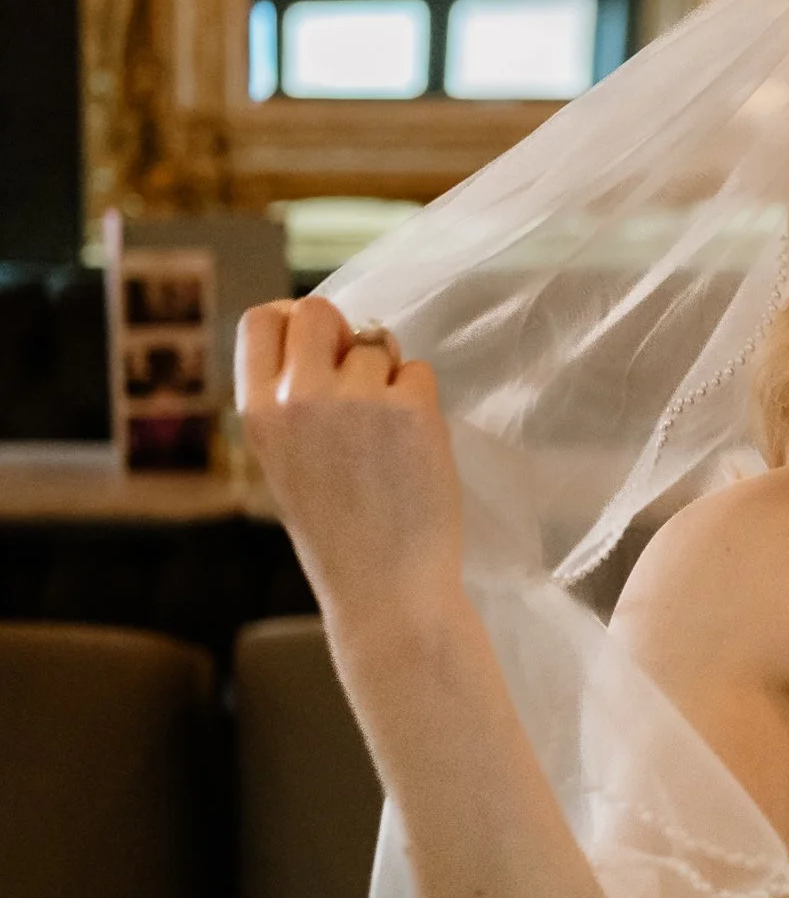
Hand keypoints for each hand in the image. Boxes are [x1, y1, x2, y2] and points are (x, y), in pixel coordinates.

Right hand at [236, 296, 465, 624]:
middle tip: (361, 378)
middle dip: (344, 333)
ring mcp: (354, 399)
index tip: (318, 343)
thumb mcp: (287, 461)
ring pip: (377, 342)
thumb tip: (330, 340)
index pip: (260, 320)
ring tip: (389, 436)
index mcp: (257, 412)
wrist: (384, 587)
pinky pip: (418, 371)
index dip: (293, 320)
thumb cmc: (341, 531)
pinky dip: (421, 399)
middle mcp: (298, 397)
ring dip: (390, 375)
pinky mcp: (408, 407)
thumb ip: (295, 402)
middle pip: (317, 310)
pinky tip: (414, 447)